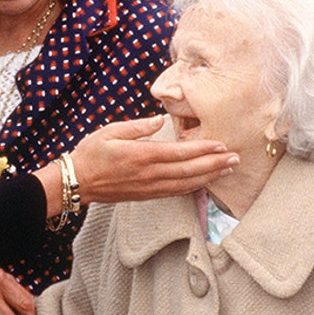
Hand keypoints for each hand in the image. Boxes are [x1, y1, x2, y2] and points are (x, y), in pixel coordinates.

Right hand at [69, 115, 237, 203]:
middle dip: (215, 164)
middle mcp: (150, 174)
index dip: (202, 149)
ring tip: (228, 170)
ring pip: (186, 184)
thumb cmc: (91, 153)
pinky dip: (194, 187)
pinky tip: (206, 182)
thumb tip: (159, 119)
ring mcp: (150, 187)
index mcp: (142, 155)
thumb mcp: (111, 131)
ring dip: (209, 177)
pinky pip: (176, 192)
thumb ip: (138, 127)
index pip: (180, 153)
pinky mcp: (147, 195)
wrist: (77, 182)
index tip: (221, 145)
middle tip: (236, 158)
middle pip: (189, 170)